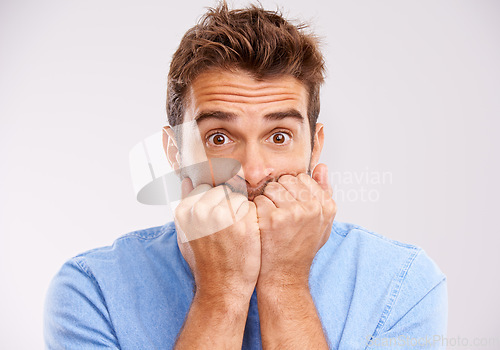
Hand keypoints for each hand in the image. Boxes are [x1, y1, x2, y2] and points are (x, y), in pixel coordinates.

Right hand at [175, 177, 260, 303]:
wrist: (223, 288)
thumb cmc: (206, 263)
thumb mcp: (185, 234)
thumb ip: (185, 204)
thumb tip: (186, 179)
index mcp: (185, 211)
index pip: (206, 187)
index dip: (215, 201)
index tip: (219, 217)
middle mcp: (201, 211)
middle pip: (223, 190)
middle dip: (229, 204)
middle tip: (229, 227)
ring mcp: (222, 216)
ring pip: (239, 196)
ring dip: (242, 210)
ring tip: (238, 232)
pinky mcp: (244, 223)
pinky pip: (253, 206)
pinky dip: (254, 218)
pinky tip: (248, 234)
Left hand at [253, 164, 336, 289]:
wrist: (285, 275)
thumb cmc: (301, 247)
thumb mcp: (321, 222)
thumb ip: (324, 192)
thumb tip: (322, 166)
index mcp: (326, 206)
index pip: (303, 178)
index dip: (292, 191)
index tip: (290, 206)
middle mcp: (313, 208)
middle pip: (286, 180)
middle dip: (279, 193)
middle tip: (279, 214)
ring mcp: (293, 213)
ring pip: (272, 187)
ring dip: (267, 200)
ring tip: (271, 219)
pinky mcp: (273, 219)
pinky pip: (260, 200)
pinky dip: (257, 211)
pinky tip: (262, 225)